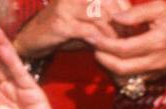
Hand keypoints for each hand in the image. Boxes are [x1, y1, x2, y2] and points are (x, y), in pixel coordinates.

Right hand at [13, 0, 128, 57]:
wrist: (33, 39)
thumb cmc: (63, 31)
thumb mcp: (87, 22)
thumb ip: (105, 21)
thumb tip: (129, 29)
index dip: (126, 10)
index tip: (132, 27)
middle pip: (108, 4)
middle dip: (121, 23)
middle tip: (128, 39)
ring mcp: (67, 6)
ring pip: (100, 16)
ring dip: (111, 33)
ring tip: (117, 46)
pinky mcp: (61, 23)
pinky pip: (87, 31)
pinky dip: (98, 41)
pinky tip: (102, 48)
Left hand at [89, 1, 165, 80]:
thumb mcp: (160, 7)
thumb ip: (136, 13)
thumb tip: (115, 18)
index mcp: (157, 42)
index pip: (124, 48)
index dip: (105, 44)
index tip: (92, 35)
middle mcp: (155, 61)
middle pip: (121, 67)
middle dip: (103, 58)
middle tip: (92, 46)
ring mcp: (155, 73)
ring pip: (124, 77)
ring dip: (108, 67)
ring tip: (99, 52)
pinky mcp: (154, 78)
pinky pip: (131, 80)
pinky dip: (118, 72)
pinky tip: (111, 59)